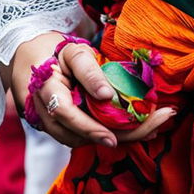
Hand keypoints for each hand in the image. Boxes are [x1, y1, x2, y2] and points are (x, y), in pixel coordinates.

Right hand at [7, 33, 174, 149]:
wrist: (39, 64)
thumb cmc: (59, 55)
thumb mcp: (74, 52)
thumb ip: (89, 71)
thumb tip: (106, 96)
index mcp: (47, 91)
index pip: (66, 114)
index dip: (89, 128)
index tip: (114, 137)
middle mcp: (48, 114)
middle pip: (80, 135)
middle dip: (119, 136)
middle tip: (154, 128)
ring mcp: (56, 126)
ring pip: (86, 140)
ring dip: (120, 137)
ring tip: (154, 127)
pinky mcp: (67, 129)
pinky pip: (89, 137)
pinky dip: (114, 133)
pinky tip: (139, 127)